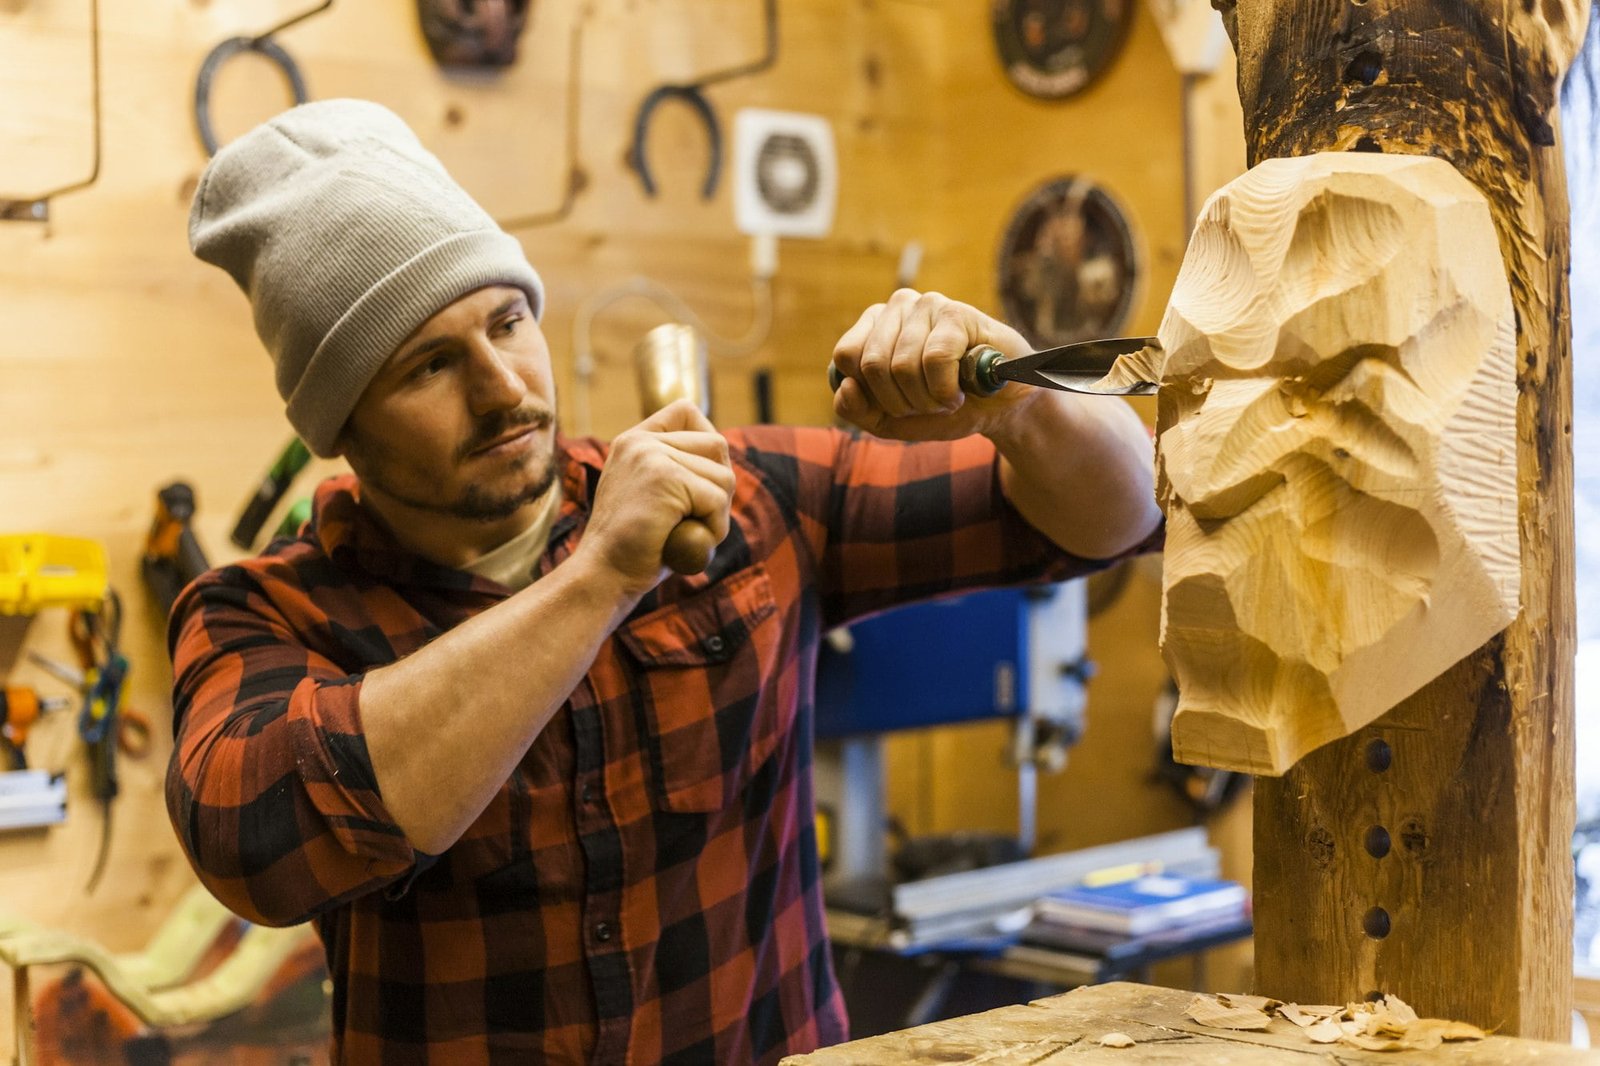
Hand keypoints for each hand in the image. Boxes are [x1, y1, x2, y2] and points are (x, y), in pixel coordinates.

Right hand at [580, 400, 733, 594]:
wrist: (602, 577)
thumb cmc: (632, 549)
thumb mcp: (650, 498)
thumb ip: (675, 472)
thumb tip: (722, 463)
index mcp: (633, 441)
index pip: (687, 412)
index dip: (707, 444)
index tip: (701, 480)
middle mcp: (640, 442)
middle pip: (716, 445)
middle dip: (719, 488)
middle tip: (695, 520)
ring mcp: (651, 457)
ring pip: (723, 476)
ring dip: (718, 515)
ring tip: (686, 535)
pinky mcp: (665, 479)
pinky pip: (716, 500)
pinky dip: (714, 528)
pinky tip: (685, 543)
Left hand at [830, 289, 1036, 440]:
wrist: (1000, 409)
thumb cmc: (943, 407)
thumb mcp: (889, 420)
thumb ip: (855, 410)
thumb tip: (846, 386)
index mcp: (874, 326)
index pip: (846, 357)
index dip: (873, 394)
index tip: (901, 401)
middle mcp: (897, 307)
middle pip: (872, 364)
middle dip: (902, 401)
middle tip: (928, 402)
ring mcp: (928, 305)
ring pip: (902, 366)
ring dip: (928, 399)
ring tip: (948, 396)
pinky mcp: (957, 313)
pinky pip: (934, 360)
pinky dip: (946, 390)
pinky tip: (963, 389)